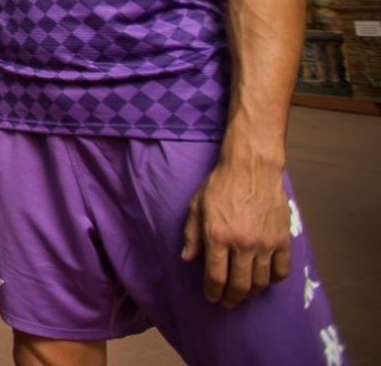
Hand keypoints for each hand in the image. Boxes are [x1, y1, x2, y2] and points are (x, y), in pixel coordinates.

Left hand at [181, 157, 291, 307]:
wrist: (251, 168)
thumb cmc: (220, 185)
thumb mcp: (197, 206)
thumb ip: (192, 235)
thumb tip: (188, 259)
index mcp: (218, 236)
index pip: (216, 277)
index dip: (213, 292)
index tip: (211, 297)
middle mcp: (243, 244)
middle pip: (239, 286)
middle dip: (232, 299)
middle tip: (227, 303)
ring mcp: (265, 243)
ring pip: (260, 282)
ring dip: (251, 293)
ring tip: (244, 293)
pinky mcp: (283, 240)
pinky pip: (281, 271)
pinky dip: (273, 280)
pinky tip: (265, 279)